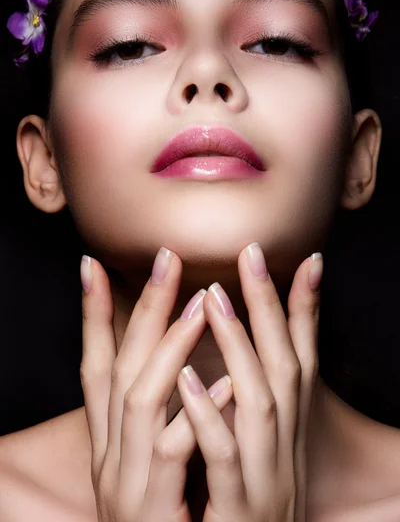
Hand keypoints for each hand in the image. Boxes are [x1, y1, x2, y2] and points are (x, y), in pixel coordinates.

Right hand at [79, 249, 232, 521]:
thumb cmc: (159, 518)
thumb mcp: (147, 465)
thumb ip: (155, 420)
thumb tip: (175, 370)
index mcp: (109, 442)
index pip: (95, 366)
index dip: (91, 315)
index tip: (92, 266)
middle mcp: (110, 453)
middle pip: (120, 367)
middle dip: (141, 310)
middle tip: (166, 259)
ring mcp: (127, 479)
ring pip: (141, 398)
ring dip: (170, 347)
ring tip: (202, 304)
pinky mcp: (153, 505)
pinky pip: (174, 450)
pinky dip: (196, 411)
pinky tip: (225, 379)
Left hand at [176, 244, 322, 521]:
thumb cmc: (249, 506)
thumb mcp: (260, 451)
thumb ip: (250, 405)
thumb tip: (242, 361)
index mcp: (286, 432)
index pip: (301, 360)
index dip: (304, 310)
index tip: (306, 261)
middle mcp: (284, 447)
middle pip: (284, 367)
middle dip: (269, 309)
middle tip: (250, 255)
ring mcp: (266, 477)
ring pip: (260, 402)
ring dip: (239, 347)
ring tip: (213, 298)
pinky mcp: (240, 511)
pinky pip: (228, 459)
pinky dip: (211, 416)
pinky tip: (187, 377)